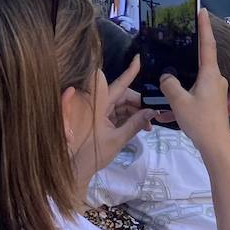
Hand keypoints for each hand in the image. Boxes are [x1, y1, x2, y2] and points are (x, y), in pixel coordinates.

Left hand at [72, 55, 156, 189]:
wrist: (77, 170)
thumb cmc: (93, 154)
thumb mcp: (118, 140)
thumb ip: (135, 124)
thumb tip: (153, 111)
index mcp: (99, 106)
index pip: (117, 84)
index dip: (129, 72)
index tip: (138, 58)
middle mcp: (98, 105)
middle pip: (123, 95)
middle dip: (139, 103)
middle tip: (153, 116)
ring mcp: (98, 113)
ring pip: (121, 105)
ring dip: (135, 112)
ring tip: (147, 126)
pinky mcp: (99, 120)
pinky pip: (117, 113)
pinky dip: (128, 118)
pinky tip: (139, 126)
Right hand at [160, 8, 229, 153]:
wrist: (216, 145)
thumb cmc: (200, 121)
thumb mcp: (179, 102)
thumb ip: (169, 85)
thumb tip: (167, 77)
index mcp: (210, 74)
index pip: (207, 45)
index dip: (204, 27)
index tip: (203, 10)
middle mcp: (216, 79)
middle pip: (201, 62)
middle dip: (189, 56)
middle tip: (178, 44)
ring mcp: (216, 91)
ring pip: (195, 81)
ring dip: (182, 86)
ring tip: (166, 89)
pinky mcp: (213, 102)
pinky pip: (196, 95)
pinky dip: (184, 100)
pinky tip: (168, 113)